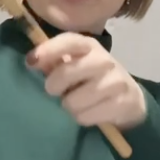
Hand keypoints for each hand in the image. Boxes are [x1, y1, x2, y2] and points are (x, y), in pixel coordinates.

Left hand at [27, 33, 146, 130]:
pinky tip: (88, 113)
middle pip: (66, 73)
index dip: (48, 50)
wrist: (129, 98)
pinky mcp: (122, 102)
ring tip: (76, 104)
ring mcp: (116, 81)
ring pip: (74, 101)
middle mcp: (104, 60)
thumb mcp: (75, 65)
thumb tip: (32, 61)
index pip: (69, 41)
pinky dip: (82, 118)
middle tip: (57, 92)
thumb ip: (54, 62)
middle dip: (54, 87)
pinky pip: (86, 116)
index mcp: (89, 46)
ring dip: (69, 107)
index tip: (31, 62)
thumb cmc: (91, 79)